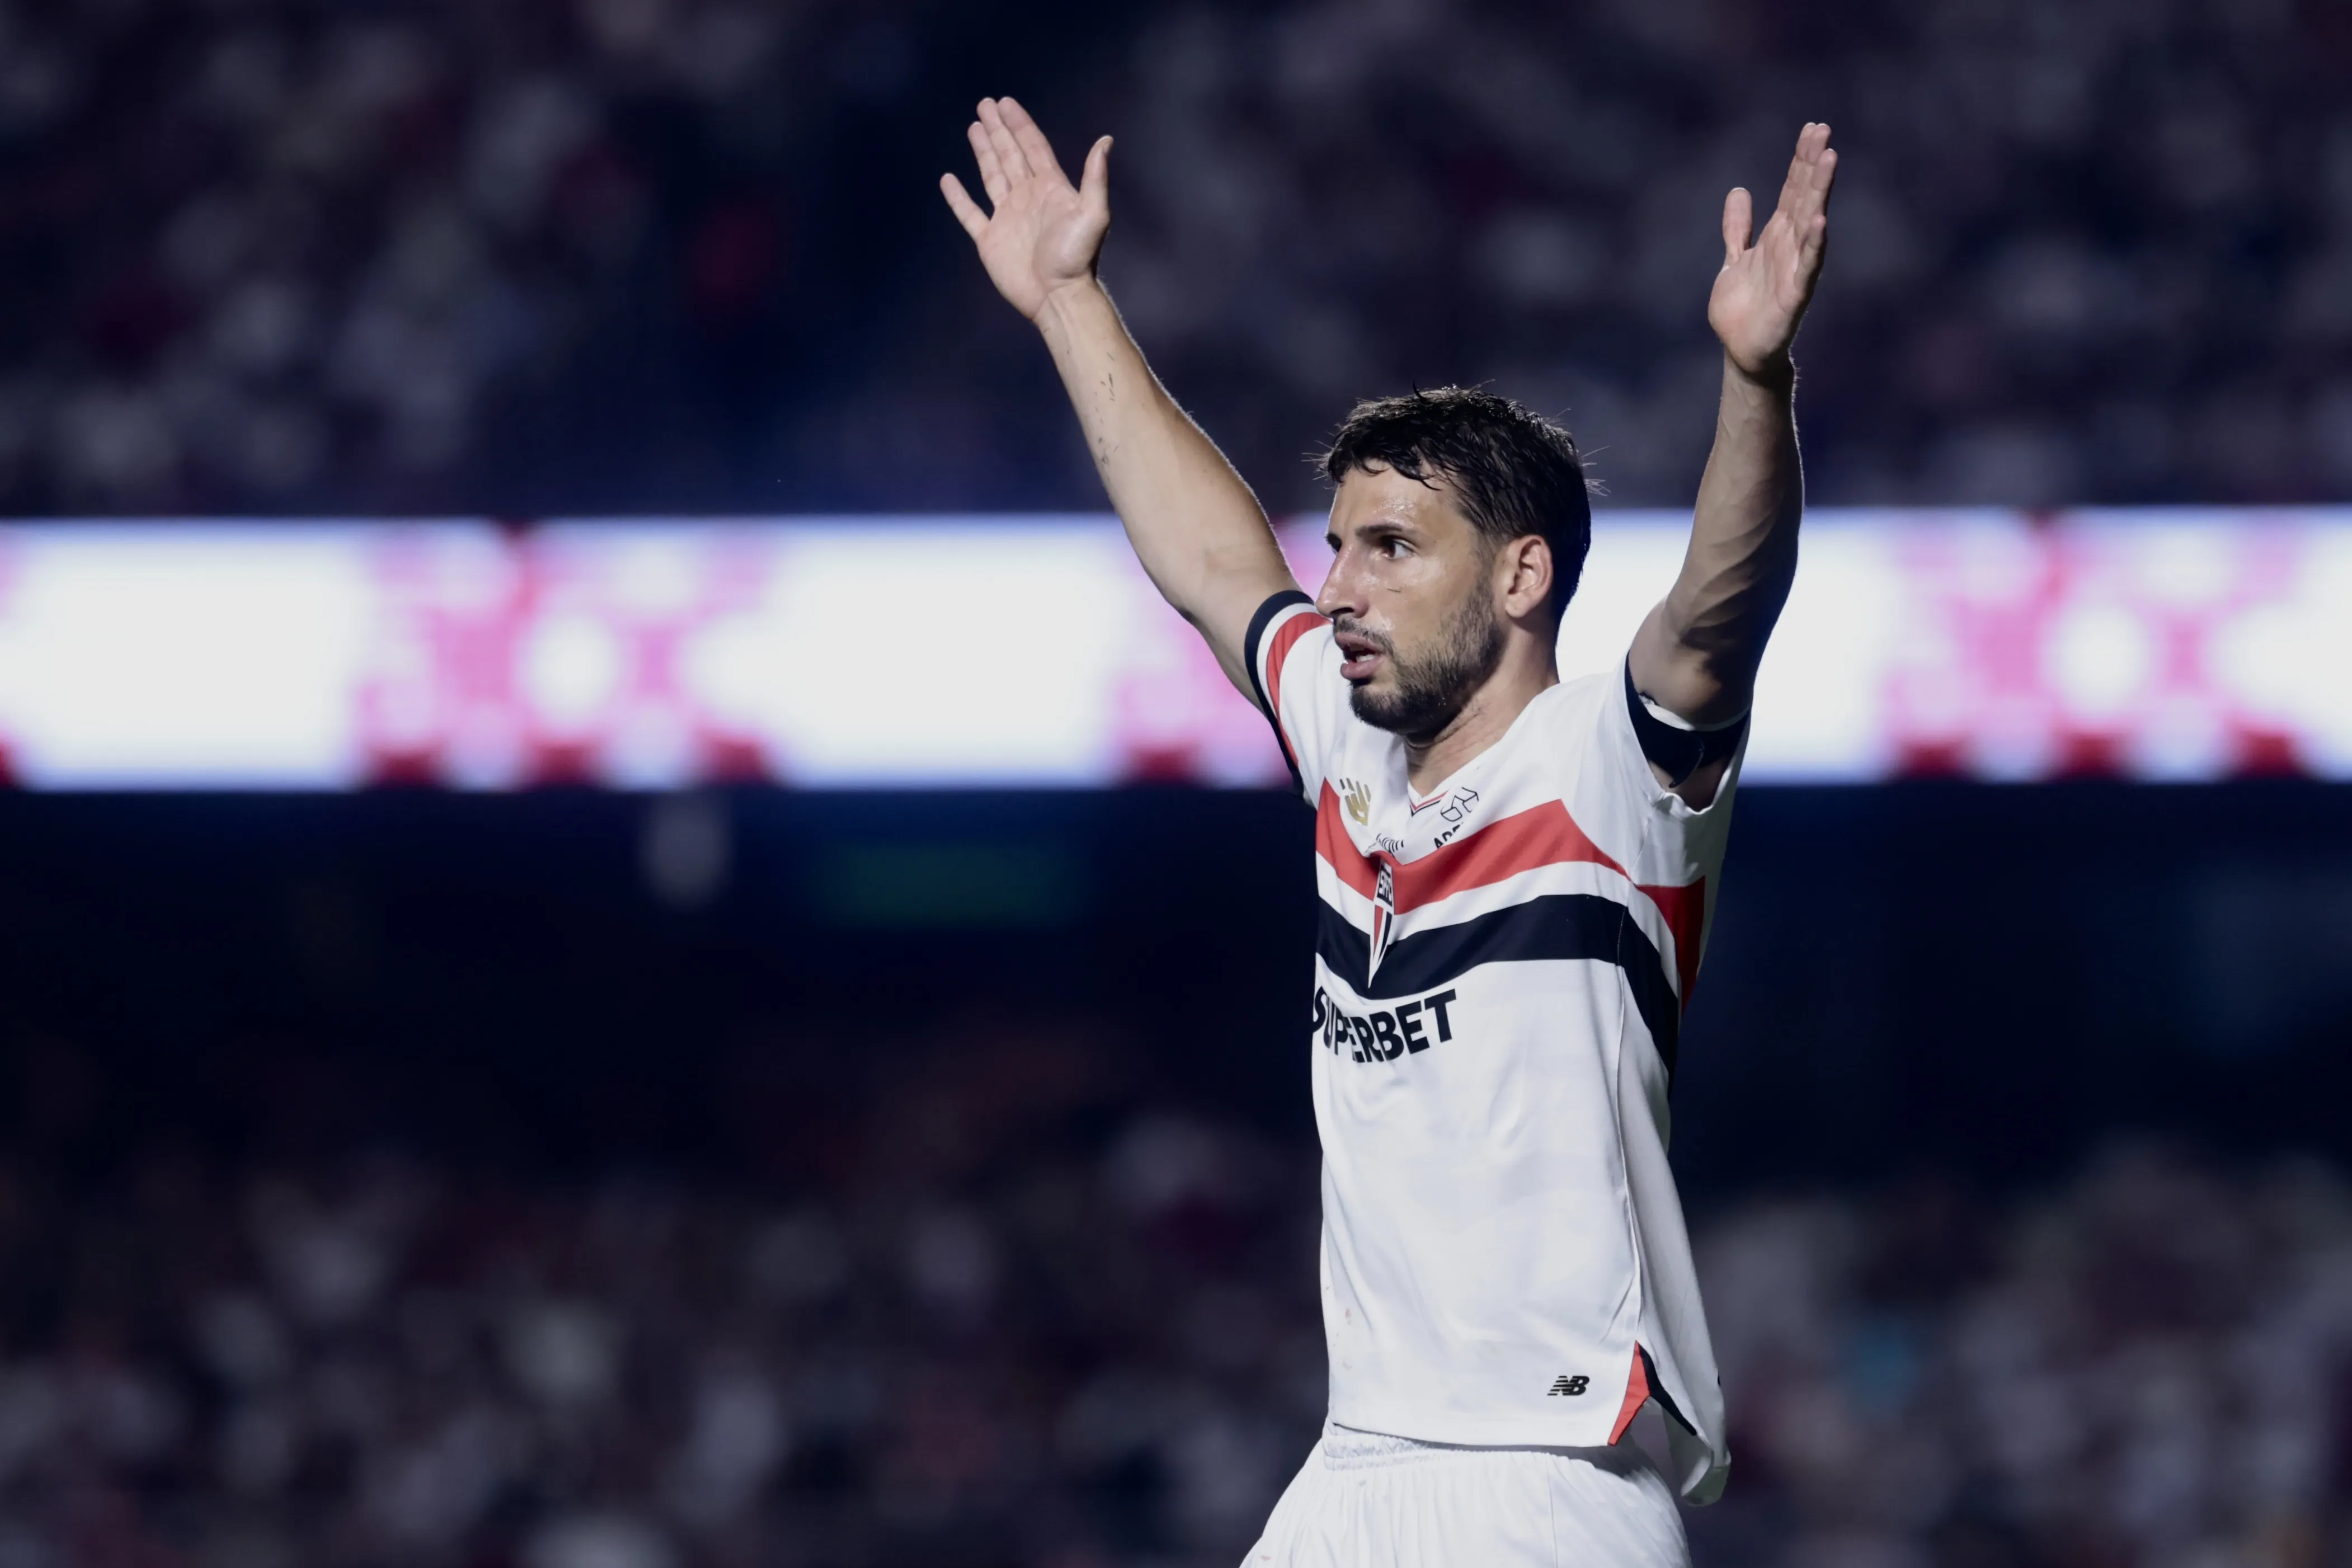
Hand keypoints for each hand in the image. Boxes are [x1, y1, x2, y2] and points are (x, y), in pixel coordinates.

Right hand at [941, 97, 1110, 322]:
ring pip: (991, 175)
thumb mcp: (1093, 214)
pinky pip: (970, 213)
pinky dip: (958, 197)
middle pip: (1010, 155)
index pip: (1032, 147)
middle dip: (998, 130)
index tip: (1006, 103)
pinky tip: (949, 179)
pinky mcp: (989, 239)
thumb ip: (1095, 177)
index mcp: (1050, 188)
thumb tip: (1105, 140)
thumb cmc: (1078, 258)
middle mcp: (1027, 197)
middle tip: (985, 104)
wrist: (1058, 297)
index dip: (1020, 124)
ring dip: (983, 152)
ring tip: (974, 127)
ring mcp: (1007, 217)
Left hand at [1708, 123, 1836, 379]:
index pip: (1793, 189)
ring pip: (1810, 223)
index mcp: (1777, 236)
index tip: (1813, 128)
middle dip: (1813, 165)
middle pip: (1804, 197)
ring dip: (1820, 192)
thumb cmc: (1742, 309)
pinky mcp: (1794, 297)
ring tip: (1830, 160)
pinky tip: (1819, 221)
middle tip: (1824, 131)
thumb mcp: (1734, 259)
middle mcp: (1790, 247)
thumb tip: (1739, 191)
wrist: (1741, 351)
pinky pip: (1807, 267)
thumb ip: (1737, 228)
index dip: (1801, 160)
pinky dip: (1813, 245)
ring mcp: (1795, 269)